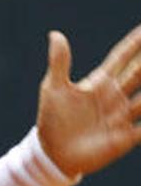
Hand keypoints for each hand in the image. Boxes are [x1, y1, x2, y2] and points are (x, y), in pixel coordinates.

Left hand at [37, 26, 140, 176]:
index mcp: (99, 82)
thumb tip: (56, 34)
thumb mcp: (54, 87)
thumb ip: (59, 62)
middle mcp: (115, 96)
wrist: (53, 151)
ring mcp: (122, 116)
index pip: (122, 57)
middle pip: (139, 74)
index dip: (134, 43)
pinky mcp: (125, 137)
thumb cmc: (52, 117)